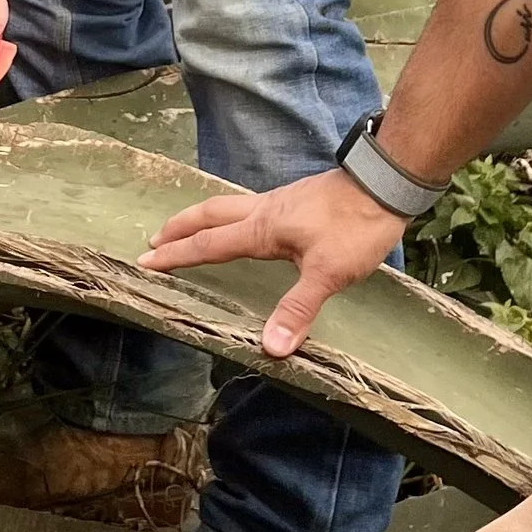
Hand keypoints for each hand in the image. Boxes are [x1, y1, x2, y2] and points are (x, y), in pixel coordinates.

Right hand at [141, 167, 405, 357]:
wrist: (385, 184)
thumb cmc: (355, 226)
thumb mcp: (327, 273)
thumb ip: (298, 308)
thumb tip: (270, 348)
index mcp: (262, 228)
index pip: (209, 243)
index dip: (177, 254)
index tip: (146, 260)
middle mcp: (263, 210)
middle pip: (209, 214)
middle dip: (179, 227)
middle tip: (154, 239)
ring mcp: (280, 202)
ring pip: (228, 206)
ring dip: (202, 218)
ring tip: (187, 229)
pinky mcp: (296, 201)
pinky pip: (248, 207)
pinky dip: (229, 216)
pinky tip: (243, 226)